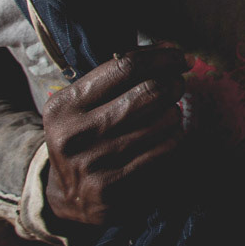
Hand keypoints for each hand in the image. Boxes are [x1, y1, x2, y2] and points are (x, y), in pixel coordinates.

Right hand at [41, 46, 186, 229]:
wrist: (69, 196)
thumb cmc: (86, 136)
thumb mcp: (83, 104)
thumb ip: (117, 74)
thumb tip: (169, 49)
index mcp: (64, 105)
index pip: (124, 67)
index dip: (161, 57)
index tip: (180, 56)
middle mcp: (75, 134)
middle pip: (149, 92)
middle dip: (173, 83)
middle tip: (177, 84)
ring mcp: (94, 162)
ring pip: (163, 119)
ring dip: (175, 111)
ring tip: (169, 111)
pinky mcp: (114, 187)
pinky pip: (166, 149)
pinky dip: (175, 136)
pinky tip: (168, 134)